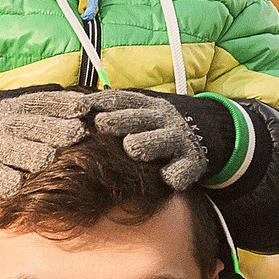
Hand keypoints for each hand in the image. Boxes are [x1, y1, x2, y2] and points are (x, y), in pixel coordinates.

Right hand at [0, 89, 97, 196]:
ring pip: (22, 154)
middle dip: (59, 130)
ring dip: (37, 156)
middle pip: (36, 127)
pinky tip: (19, 183)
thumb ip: (43, 98)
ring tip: (48, 157)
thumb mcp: (14, 100)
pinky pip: (0, 181)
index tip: (83, 107)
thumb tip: (80, 97)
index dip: (64, 104)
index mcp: (16, 106)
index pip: (42, 103)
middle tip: (78, 133)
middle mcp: (6, 125)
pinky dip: (10, 183)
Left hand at [86, 90, 235, 190]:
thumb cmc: (158, 130)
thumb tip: (74, 111)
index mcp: (148, 107)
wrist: (203, 139)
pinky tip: (168, 178)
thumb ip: (116, 114)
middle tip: (101, 124)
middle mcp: (164, 120)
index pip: (125, 100)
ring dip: (147, 143)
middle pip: (140, 118)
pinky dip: (177, 174)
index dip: (106, 101)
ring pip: (163, 140)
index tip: (85, 105)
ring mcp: (179, 141)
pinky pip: (185, 169)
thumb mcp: (141, 115)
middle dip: (121, 120)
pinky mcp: (193, 163)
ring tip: (132, 147)